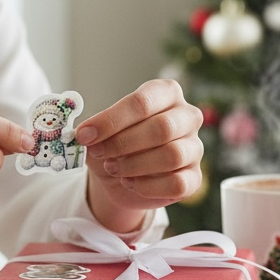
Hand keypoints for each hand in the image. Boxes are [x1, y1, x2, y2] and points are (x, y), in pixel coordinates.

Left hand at [75, 79, 203, 233]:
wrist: (119, 177)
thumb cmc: (113, 145)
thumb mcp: (100, 133)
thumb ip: (95, 130)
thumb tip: (85, 134)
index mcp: (166, 93)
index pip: (142, 102)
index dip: (111, 120)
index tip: (85, 134)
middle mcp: (187, 116)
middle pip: (162, 128)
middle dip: (123, 143)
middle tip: (99, 152)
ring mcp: (194, 147)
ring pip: (172, 155)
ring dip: (134, 165)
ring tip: (112, 168)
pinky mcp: (195, 177)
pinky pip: (177, 182)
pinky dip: (147, 186)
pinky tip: (129, 183)